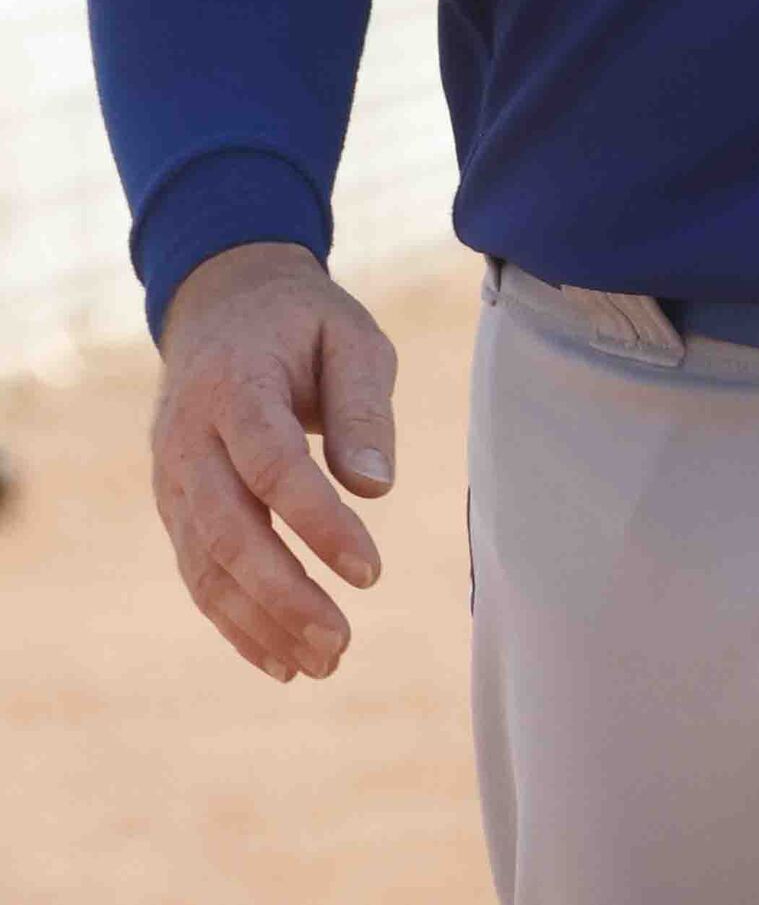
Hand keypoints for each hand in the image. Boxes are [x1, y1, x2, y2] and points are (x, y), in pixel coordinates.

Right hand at [149, 241, 398, 681]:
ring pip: (207, 566)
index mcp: (235, 388)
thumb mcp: (352, 338)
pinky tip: (281, 659)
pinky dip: (235, 621)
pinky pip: (198, 574)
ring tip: (325, 662)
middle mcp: (188, 442)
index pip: (272, 467)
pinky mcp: (175, 508)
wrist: (223, 307)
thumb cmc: (303, 324)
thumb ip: (364, 408)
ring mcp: (172, 480)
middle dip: (284, 594)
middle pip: (229, 531)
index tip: (371, 571)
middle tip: (343, 641)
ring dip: (261, 623)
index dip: (318, 524)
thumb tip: (376, 490)